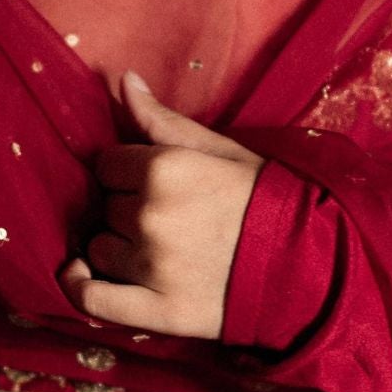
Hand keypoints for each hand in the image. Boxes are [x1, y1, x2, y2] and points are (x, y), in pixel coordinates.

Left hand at [60, 69, 264, 339]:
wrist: (313, 263)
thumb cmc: (268, 199)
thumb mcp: (221, 149)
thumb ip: (163, 120)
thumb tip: (123, 81)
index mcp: (164, 169)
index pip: (107, 165)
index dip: (126, 173)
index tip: (153, 184)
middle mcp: (150, 216)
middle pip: (105, 206)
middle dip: (127, 208)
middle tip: (170, 218)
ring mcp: (151, 266)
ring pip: (99, 249)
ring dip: (116, 247)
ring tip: (158, 249)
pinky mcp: (157, 310)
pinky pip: (92, 299)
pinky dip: (77, 287)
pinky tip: (80, 275)